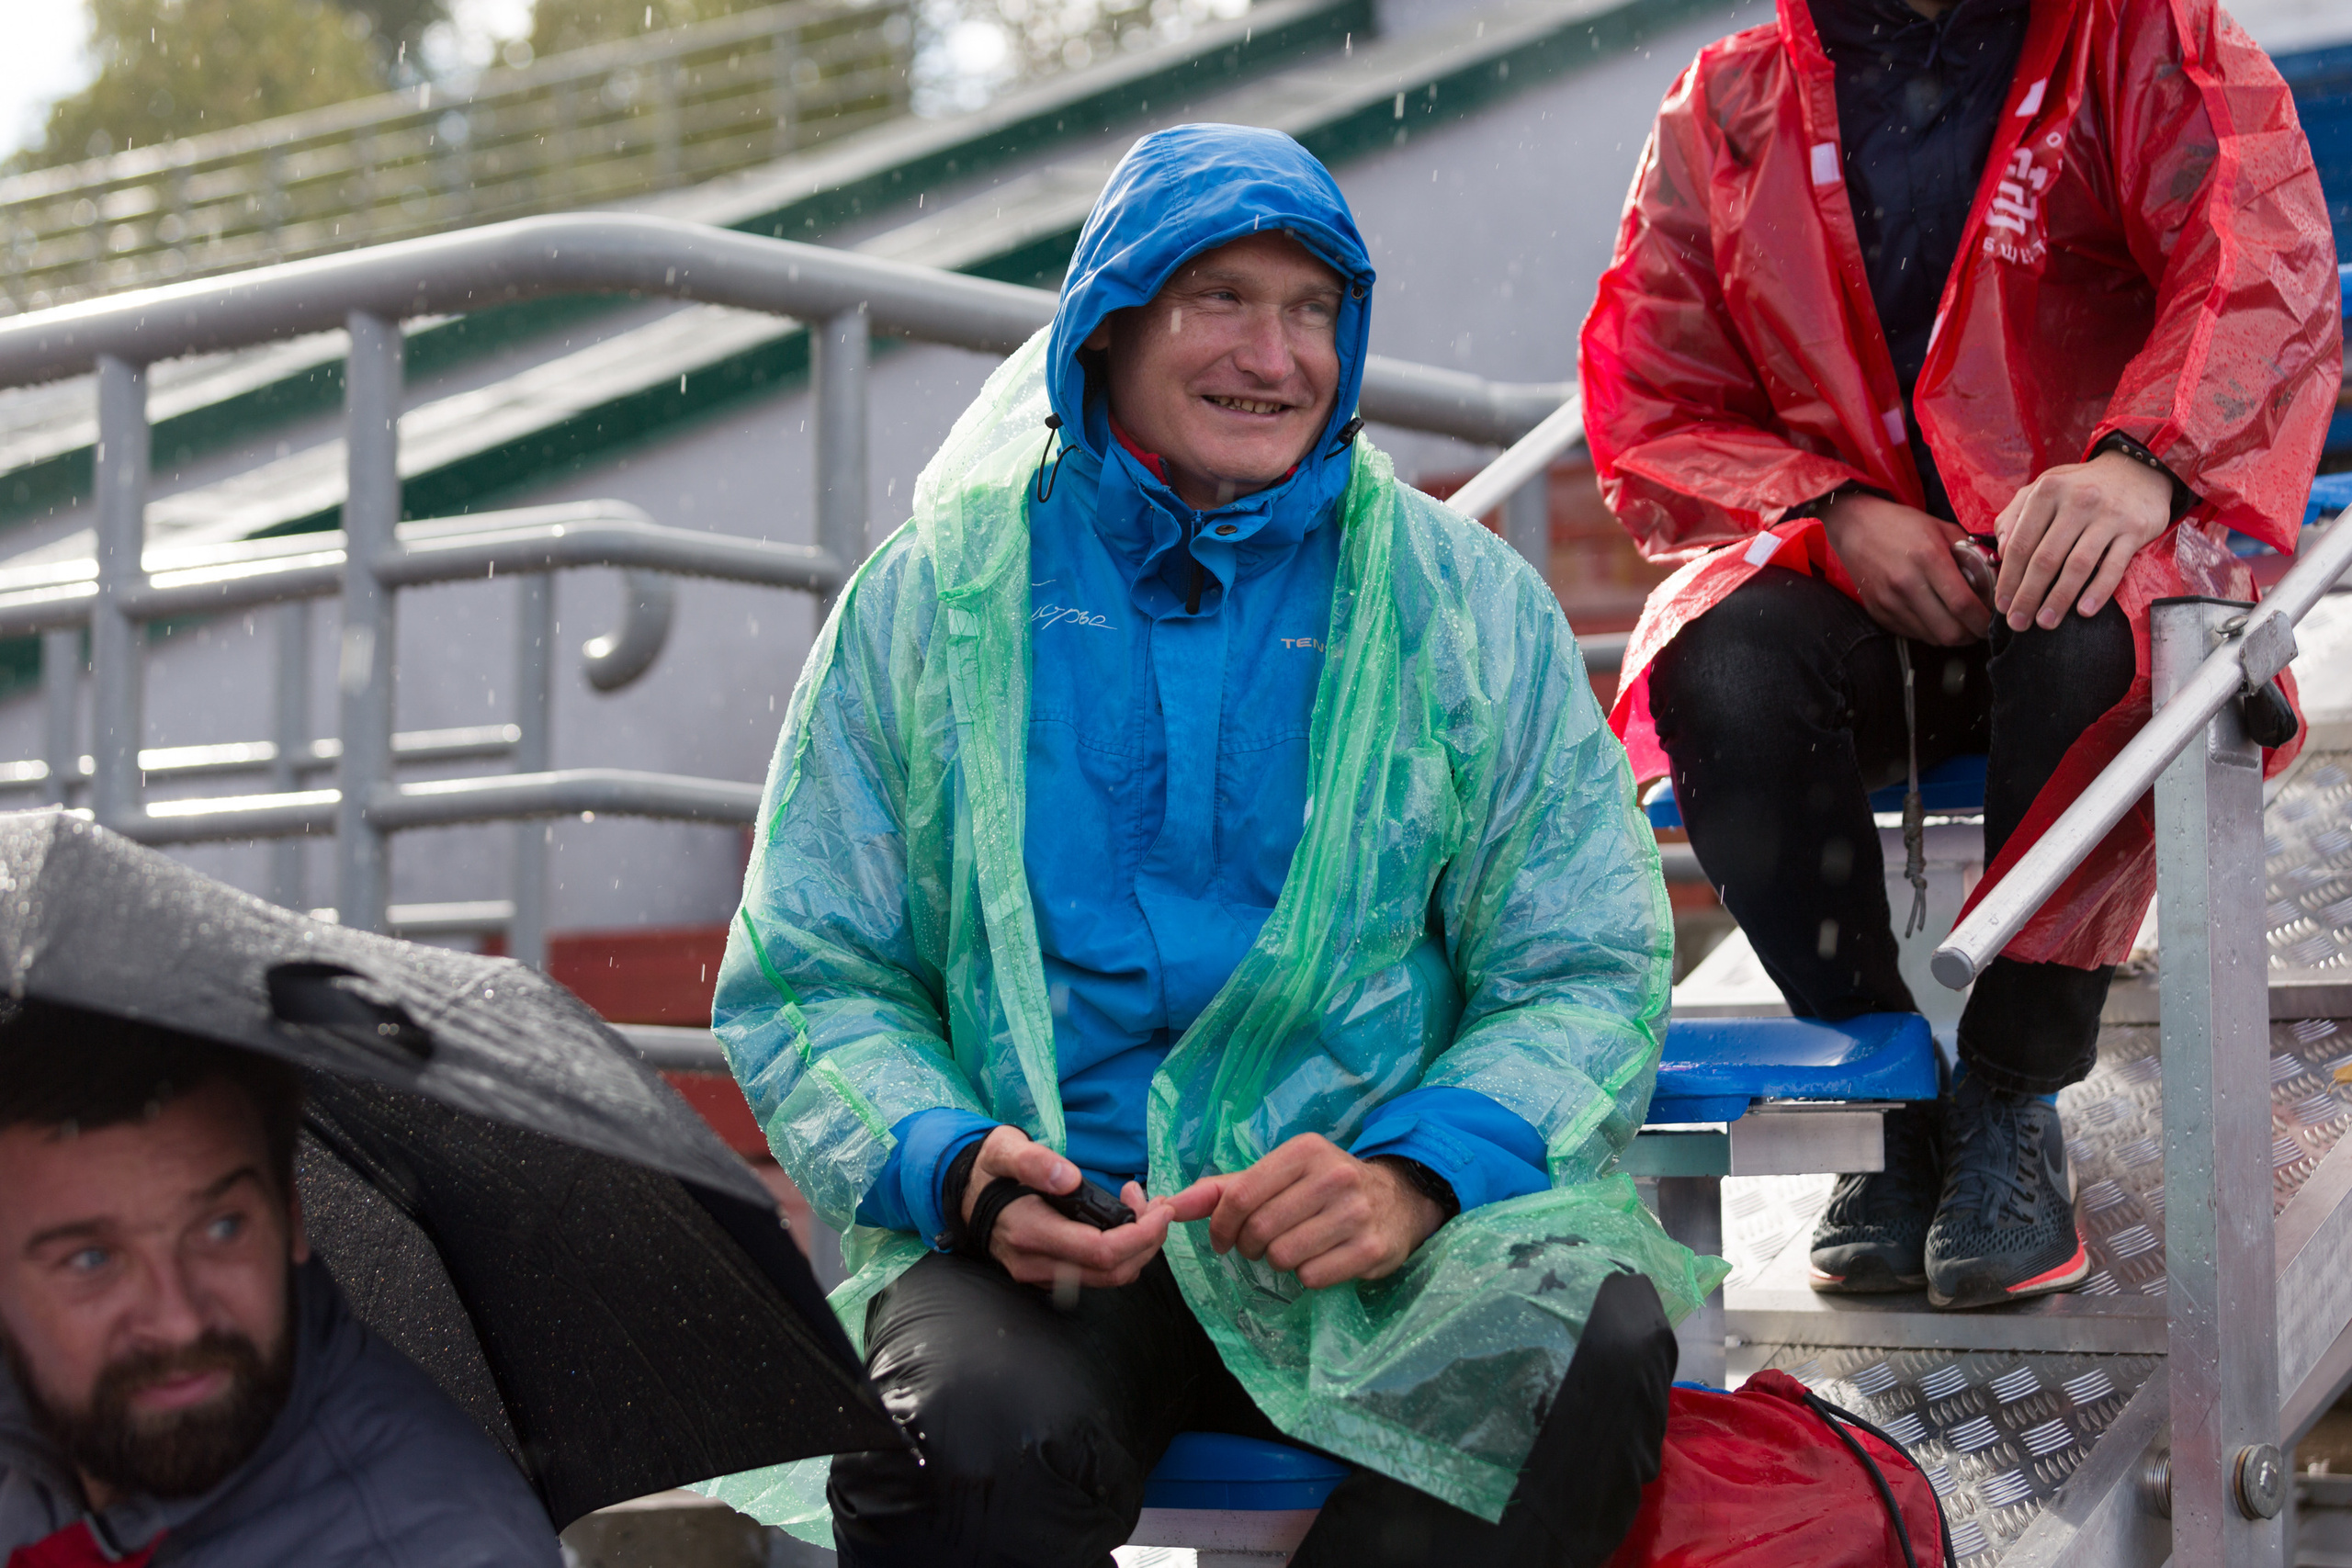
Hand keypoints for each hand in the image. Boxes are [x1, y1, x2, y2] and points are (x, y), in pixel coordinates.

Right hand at [962, 1125, 1182, 1288]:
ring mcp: (1040, 1275)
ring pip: (1107, 1279)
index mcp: (1028, 1232)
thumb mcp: (1004, 1150)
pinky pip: (1095, 1275)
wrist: (961, 1193)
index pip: (1100, 1251)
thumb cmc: (989, 1167)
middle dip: (1148, 1241)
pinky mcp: (1047, 1275)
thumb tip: (1069, 1177)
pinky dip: (1121, 1253)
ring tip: (1143, 1207)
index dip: (1141, 1235)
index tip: (1162, 1209)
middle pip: (1112, 1272)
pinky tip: (1123, 1221)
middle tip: (1158, 1204)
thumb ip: (1033, 1161)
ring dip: (1138, 1248)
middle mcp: (1035, 1263)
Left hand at [1201, 1134, 1445, 1288]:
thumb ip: (1223, 1190)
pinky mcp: (1371, 1250)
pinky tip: (1320, 1258)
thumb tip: (1167, 1205)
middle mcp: (1333, 1177)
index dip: (1221, 1226)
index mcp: (1304, 1151)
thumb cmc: (1323, 1186)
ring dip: (1277, 1260)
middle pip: (1259, 1230)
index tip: (1222, 1239)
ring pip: (1282, 1256)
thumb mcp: (1278, 1175)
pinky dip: (1306, 1276)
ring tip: (1293, 1248)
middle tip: (1259, 1245)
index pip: (1240, 1196)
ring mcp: (1356, 1214)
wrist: (1398, 1200)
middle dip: (1249, 1246)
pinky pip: (1311, 1277)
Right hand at [1820, 491, 1991, 644]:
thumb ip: (1970, 553)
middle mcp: (1906, 583)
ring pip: (1932, 638)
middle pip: (1949, 631)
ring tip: (1959, 624)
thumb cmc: (1902, 525)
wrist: (1855, 526)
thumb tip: (1996, 577)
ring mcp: (1889, 601)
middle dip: (1971, 635)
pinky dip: (1929, 632)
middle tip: (1979, 628)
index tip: (1994, 622)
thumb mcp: (1942, 528)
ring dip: (1951, 636)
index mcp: (1928, 558)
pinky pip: (1912, 633)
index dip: (1984, 621)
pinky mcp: (1878, 611)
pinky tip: (1934, 618)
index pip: (1963, 604)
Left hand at [1992, 451, 2172, 631]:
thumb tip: (2000, 551)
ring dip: (2059, 599)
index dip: (2008, 578)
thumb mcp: (2043, 489)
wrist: (2138, 471)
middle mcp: (2077, 501)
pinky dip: (2098, 591)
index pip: (2020, 543)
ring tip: (2045, 622)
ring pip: (2077, 565)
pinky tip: (2083, 612)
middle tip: (2018, 623)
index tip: (2001, 605)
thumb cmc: (2079, 488)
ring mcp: (2108, 515)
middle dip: (2028, 596)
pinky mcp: (2135, 529)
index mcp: (2048, 492)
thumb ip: (2015, 516)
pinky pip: (2114, 566)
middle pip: (2045, 559)